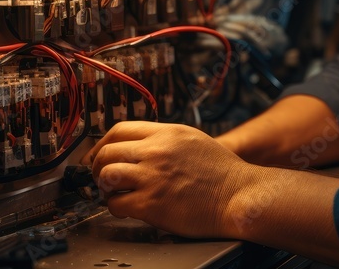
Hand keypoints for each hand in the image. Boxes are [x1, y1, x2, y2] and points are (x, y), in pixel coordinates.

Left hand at [82, 121, 254, 238]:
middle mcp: (157, 151)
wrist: (239, 196)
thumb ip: (166, 139)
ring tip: (113, 192)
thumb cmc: (223, 173)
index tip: (98, 153)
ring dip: (104, 186)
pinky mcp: (151, 204)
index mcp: (168, 133)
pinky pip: (116, 204)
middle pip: (108, 151)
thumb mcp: (194, 140)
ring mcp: (153, 177)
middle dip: (98, 165)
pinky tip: (126, 208)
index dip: (103, 143)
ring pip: (107, 175)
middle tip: (102, 176)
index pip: (120, 129)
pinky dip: (116, 207)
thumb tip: (140, 146)